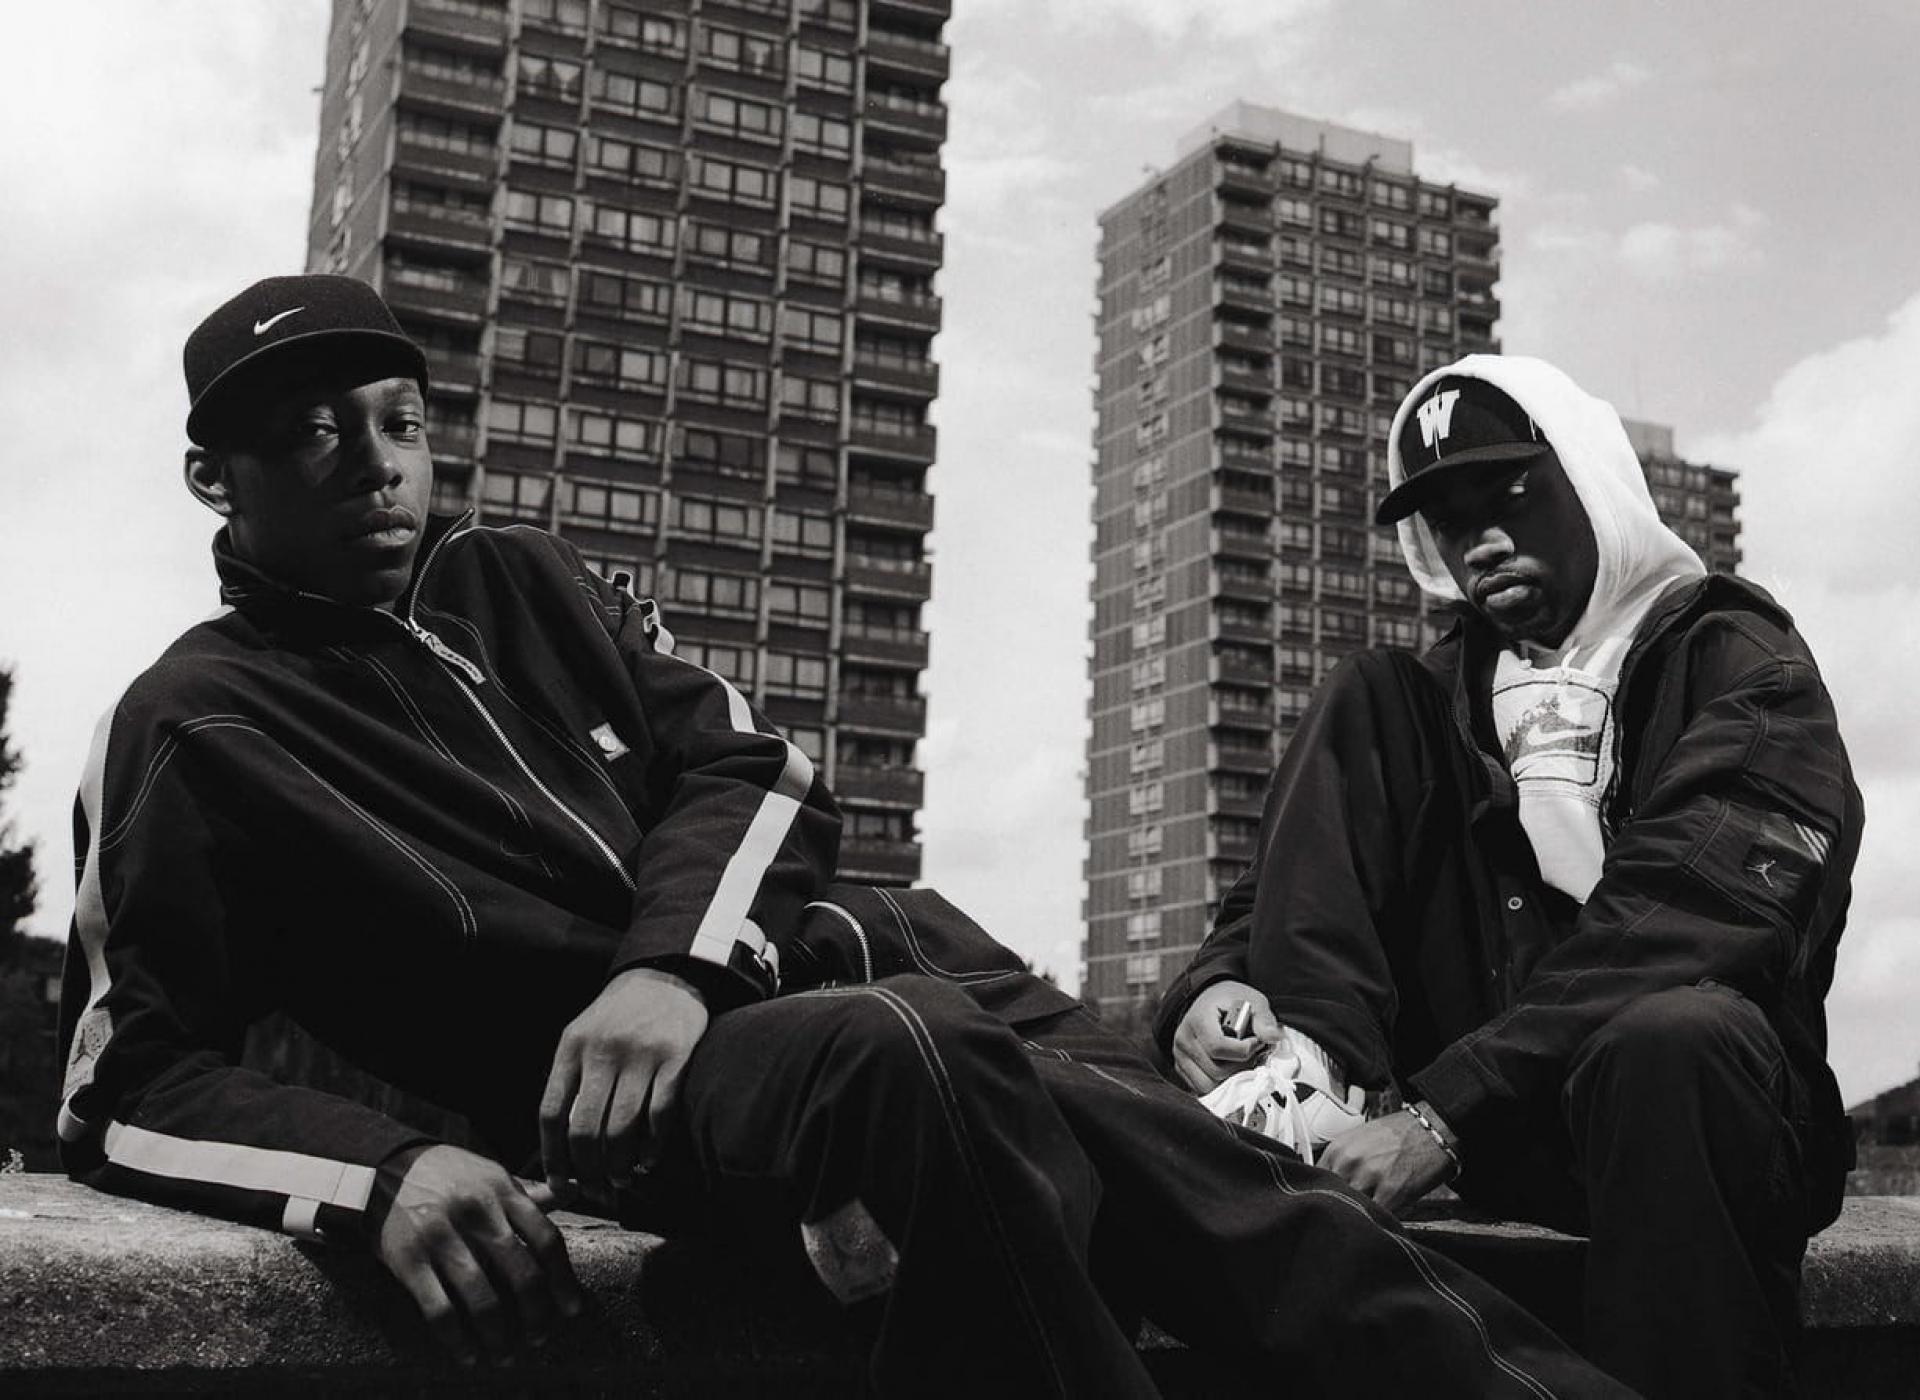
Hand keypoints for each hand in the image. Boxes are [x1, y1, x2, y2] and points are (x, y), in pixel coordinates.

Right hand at [373, 1144, 583, 1363]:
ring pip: (482, 1298)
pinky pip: (439, 1310)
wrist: (383, 1166)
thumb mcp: (490, 1174)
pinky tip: (468, 1356)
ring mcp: (442, 1236)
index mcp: (502, 1190)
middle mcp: (476, 1212)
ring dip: (498, 1336)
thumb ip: (530, 1191)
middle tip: (540, 1337)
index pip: (545, 1239)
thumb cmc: (449, 1174)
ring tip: (505, 1355)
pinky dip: (457, 1341)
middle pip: (521, 1273)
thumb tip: (575, 1188)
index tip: (572, 1308)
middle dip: (536, 1314)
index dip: (563, 1279)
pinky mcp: (409, 1260)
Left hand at [539, 965, 708, 1213]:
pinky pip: (660, 1114)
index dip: (553, 1156)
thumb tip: (563, 1146)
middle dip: (588, 1170)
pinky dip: (652, 1147)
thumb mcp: (583, 1036)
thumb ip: (571, 1081)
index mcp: (572, 1047)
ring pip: (622, 1128)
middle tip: (595, 1188)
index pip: (551, 1114)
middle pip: (585, 1128)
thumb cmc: (618, 1017)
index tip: (560, 1183)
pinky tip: (647, 1160)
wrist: (666, 977)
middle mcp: (603, 1051)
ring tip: (620, 1179)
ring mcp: (641, 1054)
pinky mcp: (675, 1058)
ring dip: (619, 1165)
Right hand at [1171, 979, 1283, 1092]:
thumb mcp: (1252, 1001)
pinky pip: (1203, 1089)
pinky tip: (1231, 1067)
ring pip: (1209, 1086)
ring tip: (1241, 1062)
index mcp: (1197, 1020)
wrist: (1210, 1002)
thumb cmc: (1230, 1001)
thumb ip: (1263, 1019)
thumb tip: (1274, 1037)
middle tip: (1253, 1053)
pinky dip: (1221, 1084)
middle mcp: (1184, 1041)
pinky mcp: (1183, 1070)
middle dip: (1242, 1066)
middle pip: (1216, 1071)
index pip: (1218, 1047)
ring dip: (1232, 1079)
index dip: (1244, 1050)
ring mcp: (1180, 1058)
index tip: (1256, 1041)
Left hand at [1317, 1103, 1456, 1214]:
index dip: (1322, 1194)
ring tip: (1364, 1218)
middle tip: (1347, 1213)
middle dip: (1339, 1206)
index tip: (1327, 1202)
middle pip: (1332, 1196)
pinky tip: (1382, 1219)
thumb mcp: (1358, 1139)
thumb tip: (1327, 1186)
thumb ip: (1340, 1162)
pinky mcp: (1392, 1192)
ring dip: (1358, 1215)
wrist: (1431, 1131)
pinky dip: (1378, 1221)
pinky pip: (1377, 1216)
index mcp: (1338, 1148)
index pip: (1316, 1180)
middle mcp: (1350, 1162)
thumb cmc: (1397, 1135)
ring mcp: (1370, 1178)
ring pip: (1352, 1208)